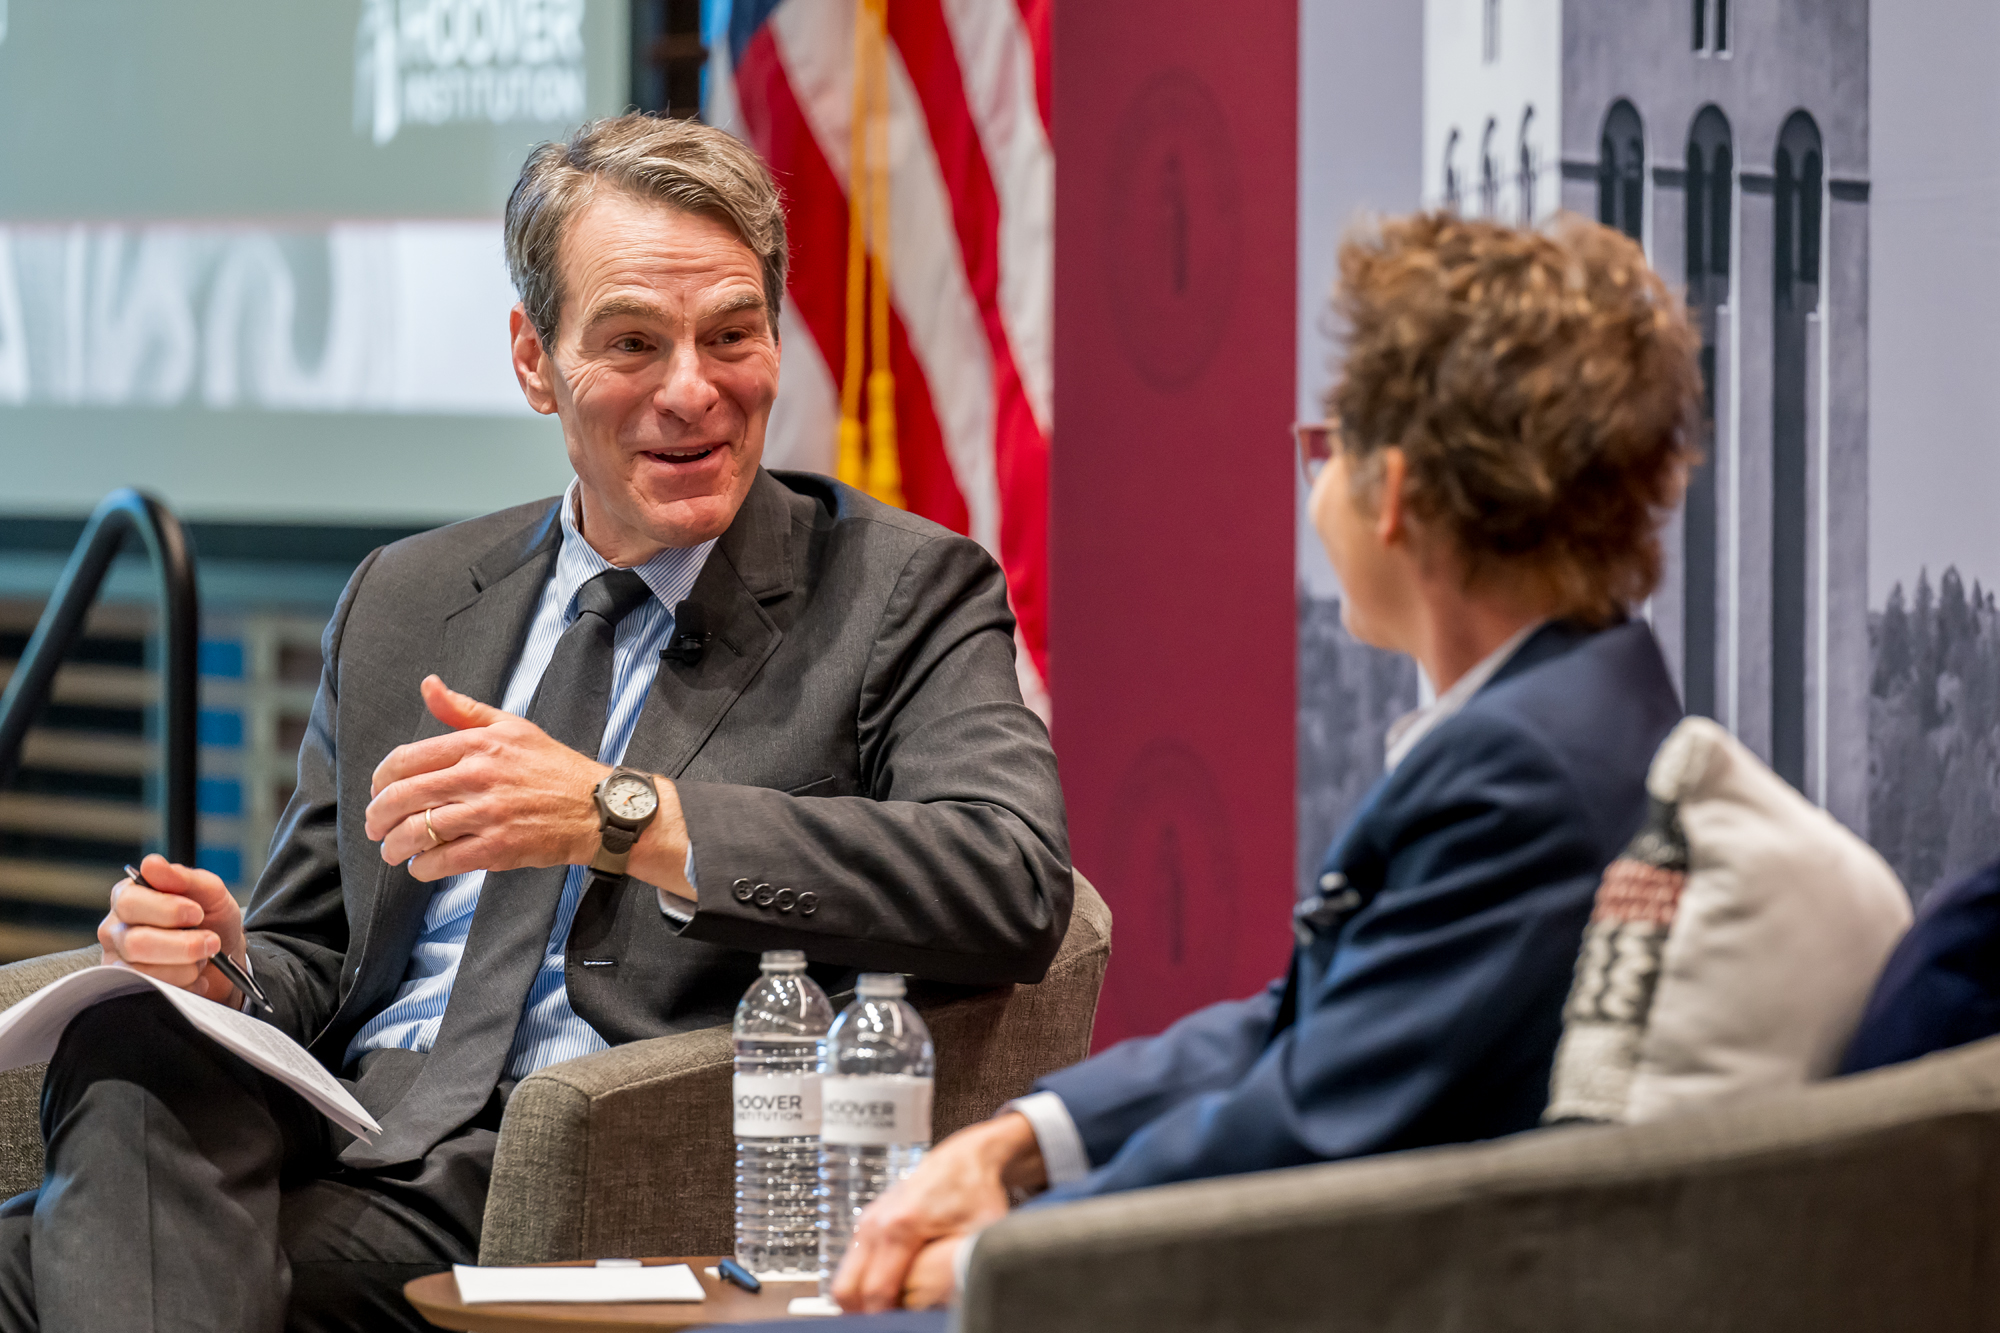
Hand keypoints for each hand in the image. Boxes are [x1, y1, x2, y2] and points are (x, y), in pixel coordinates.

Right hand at [98, 854, 245, 1003]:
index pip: (130, 902)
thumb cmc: (212, 920)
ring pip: (144, 972)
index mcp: (128, 897)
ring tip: (201, 958)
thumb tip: (152, 863)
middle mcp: (115, 930)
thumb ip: (184, 877)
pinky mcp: (128, 991)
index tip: (197, 913)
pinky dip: (186, 986)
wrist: (226, 958)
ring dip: (187, 967)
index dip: (168, 910)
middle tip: (211, 941)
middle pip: (135, 943)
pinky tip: (194, 977)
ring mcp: (117, 963)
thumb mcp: (210, 893)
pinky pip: (154, 993)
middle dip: (183, 945)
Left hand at [365, 675, 610, 880]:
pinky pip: (442, 861)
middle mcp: (478, 776)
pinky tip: (422, 866)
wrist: (597, 808)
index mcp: (478, 744)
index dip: (380, 780)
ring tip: (393, 851)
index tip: (377, 792)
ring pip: (417, 832)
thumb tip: (428, 685)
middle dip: (377, 816)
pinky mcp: (497, 848)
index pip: (405, 759)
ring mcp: (487, 813)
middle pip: (402, 797)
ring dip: (394, 847)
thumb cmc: (553, 767)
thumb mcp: (512, 726)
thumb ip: (463, 711)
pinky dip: (423, 868)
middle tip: (375, 828)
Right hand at [833, 1112, 1044, 1312]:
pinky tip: (894, 1286)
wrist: (965, 1158)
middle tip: (893, 1319)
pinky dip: (865, 1282)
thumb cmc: (975, 1194)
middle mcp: (876, 1223)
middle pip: (846, 1291)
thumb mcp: (979, 1236)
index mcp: (900, 1227)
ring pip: (845, 1280)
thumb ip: (960, 1270)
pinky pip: (852, 1266)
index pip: (875, 1293)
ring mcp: (868, 1221)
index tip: (901, 1326)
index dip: (886, 1318)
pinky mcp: (867, 1223)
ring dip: (863, 1299)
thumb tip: (953, 1303)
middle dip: (866, 1312)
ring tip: (896, 1305)